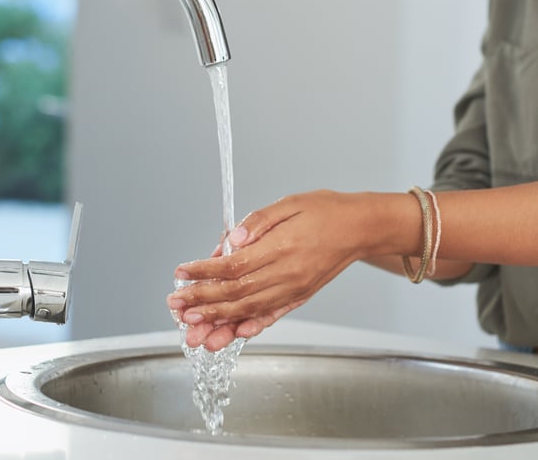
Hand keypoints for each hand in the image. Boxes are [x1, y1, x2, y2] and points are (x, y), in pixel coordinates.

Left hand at [166, 191, 378, 348]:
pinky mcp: (300, 295)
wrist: (361, 227)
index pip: (234, 266)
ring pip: (250, 310)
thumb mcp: (290, 203)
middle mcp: (287, 274)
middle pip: (236, 293)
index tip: (182, 273)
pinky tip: (234, 334)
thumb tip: (233, 239)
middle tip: (176, 306)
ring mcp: (294, 289)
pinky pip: (272, 315)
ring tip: (195, 332)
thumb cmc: (326, 211)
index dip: (204, 272)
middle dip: (202, 302)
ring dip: (219, 322)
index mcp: (281, 247)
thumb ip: (259, 221)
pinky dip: (252, 326)